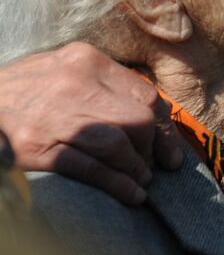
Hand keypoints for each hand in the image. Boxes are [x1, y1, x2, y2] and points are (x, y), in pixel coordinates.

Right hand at [0, 43, 182, 205]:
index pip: (145, 94)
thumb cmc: (23, 89)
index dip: (164, 126)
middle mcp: (76, 84)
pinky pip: (93, 168)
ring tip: (142, 181)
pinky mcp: (41, 147)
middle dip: (152, 148)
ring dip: (138, 169)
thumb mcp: (62, 68)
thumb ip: (101, 82)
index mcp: (86, 60)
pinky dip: (119, 184)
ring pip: (120, 144)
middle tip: (154, 166)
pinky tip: (131, 195)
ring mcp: (58, 116)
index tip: (169, 147)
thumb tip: (147, 112)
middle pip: (138, 119)